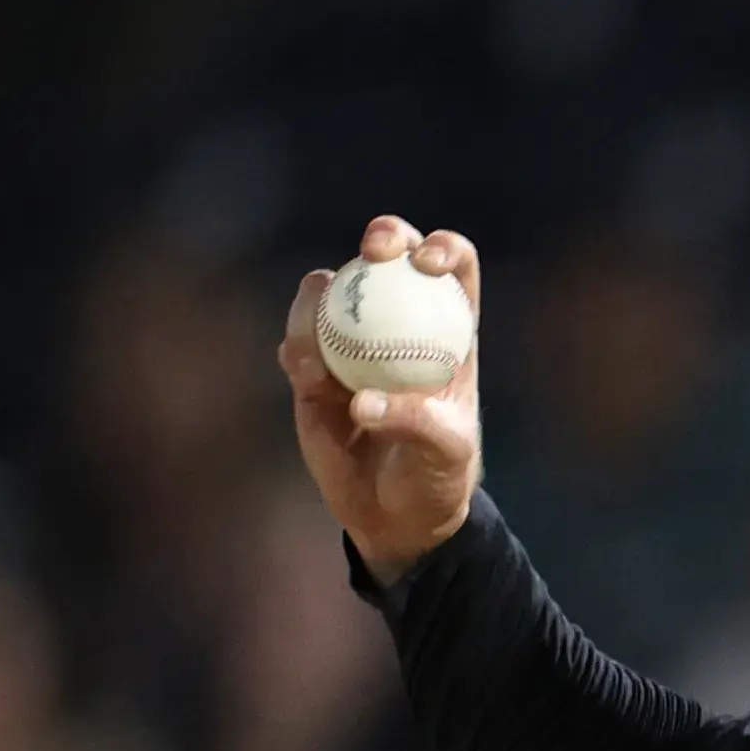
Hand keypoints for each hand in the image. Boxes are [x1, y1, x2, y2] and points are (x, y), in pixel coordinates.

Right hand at [278, 216, 481, 582]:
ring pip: (329, 292)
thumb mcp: (444, 452)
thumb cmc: (436, 476)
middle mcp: (398, 323)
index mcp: (447, 331)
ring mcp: (351, 342)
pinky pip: (297, 342)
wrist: (394, 514)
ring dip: (320, 304)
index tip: (427, 262)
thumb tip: (363, 400)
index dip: (442, 248)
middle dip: (384, 236)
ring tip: (323, 359)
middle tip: (374, 253)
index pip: (452, 269)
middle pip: (389, 257)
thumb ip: (413, 422)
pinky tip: (307, 377)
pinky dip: (297, 349)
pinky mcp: (312, 371)